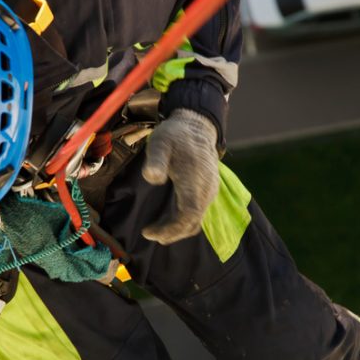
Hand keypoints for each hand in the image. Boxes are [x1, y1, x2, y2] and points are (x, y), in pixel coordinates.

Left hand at [141, 108, 219, 244]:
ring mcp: (209, 191)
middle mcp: (206, 190)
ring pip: (196, 220)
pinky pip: (198, 213)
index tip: (149, 232)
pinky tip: (167, 219)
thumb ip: (156, 160)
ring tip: (155, 231)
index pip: (188, 216)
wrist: (196, 126)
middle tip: (149, 233)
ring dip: (177, 229)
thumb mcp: (160, 142)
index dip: (170, 229)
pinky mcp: (208, 190)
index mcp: (195, 182)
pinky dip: (183, 221)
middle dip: (171, 233)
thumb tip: (152, 177)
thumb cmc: (175, 135)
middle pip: (192, 223)